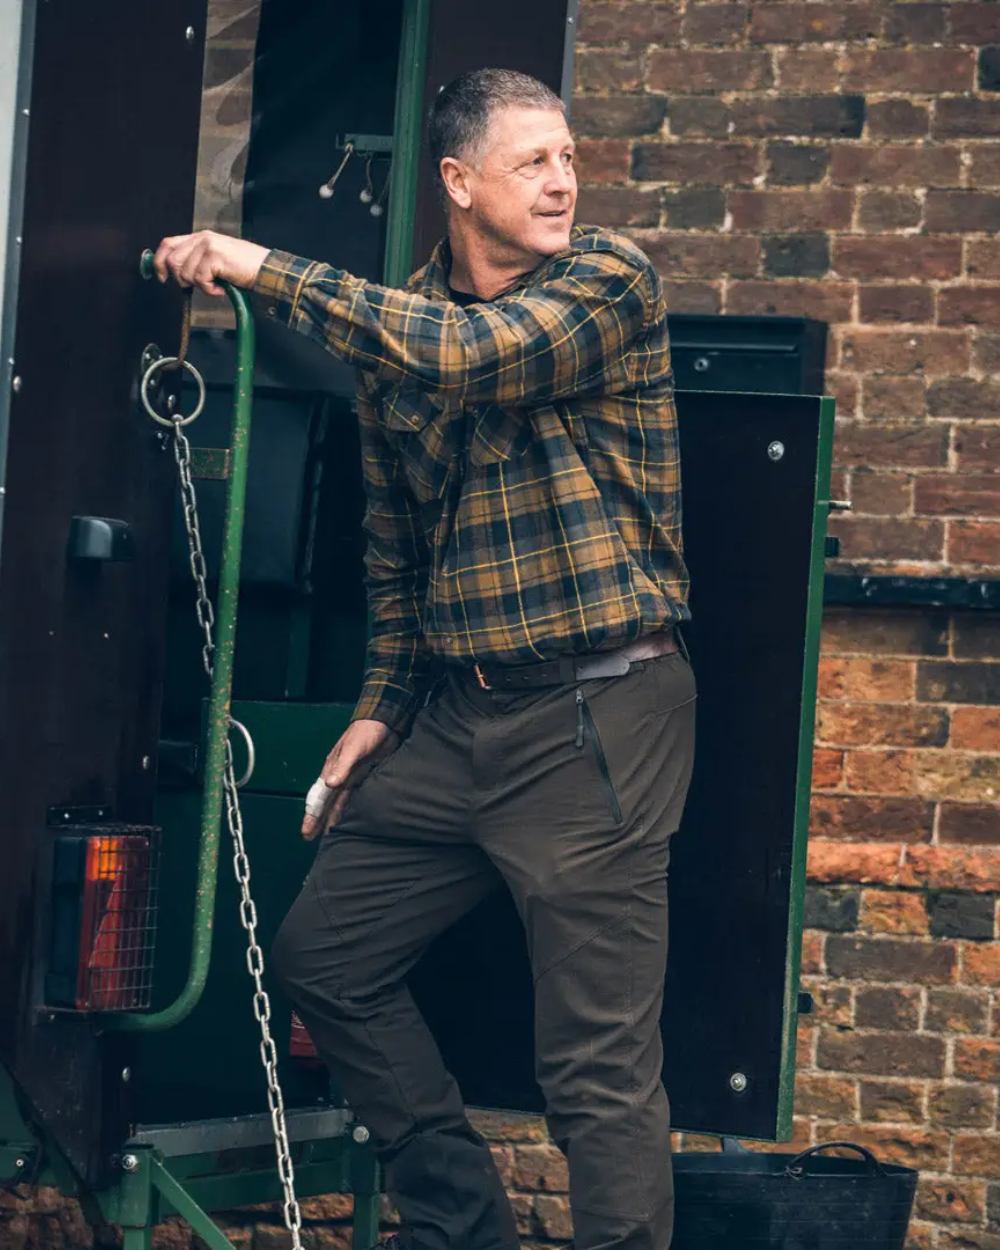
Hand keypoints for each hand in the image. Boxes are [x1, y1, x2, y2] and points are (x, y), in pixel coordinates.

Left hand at [152, 230, 269, 296]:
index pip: (168, 244)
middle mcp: (202, 238)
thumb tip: (176, 272)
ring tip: (216, 285)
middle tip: (202, 284)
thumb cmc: (244, 269)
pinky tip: (222, 287)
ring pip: (186, 272)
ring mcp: (208, 245)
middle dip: (183, 279)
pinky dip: (210, 290)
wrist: (266, 271)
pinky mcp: (214, 256)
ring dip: (200, 285)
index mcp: (200, 237)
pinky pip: (200, 280)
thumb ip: (196, 260)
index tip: (162, 277)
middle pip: (173, 261)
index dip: (159, 261)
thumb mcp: (215, 261)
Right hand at [301, 719, 399, 839]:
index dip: (312, 814)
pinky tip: (352, 819)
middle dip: (318, 820)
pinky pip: (356, 797)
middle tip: (310, 838)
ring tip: (330, 834)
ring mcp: (353, 777)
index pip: (319, 796)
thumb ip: (342, 766)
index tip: (306, 831)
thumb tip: (330, 784)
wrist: (385, 721)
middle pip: (327, 802)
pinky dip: (351, 808)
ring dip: (334, 817)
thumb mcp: (353, 748)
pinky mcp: (366, 776)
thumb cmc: (365, 731)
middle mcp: (340, 775)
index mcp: (332, 769)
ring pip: (340, 802)